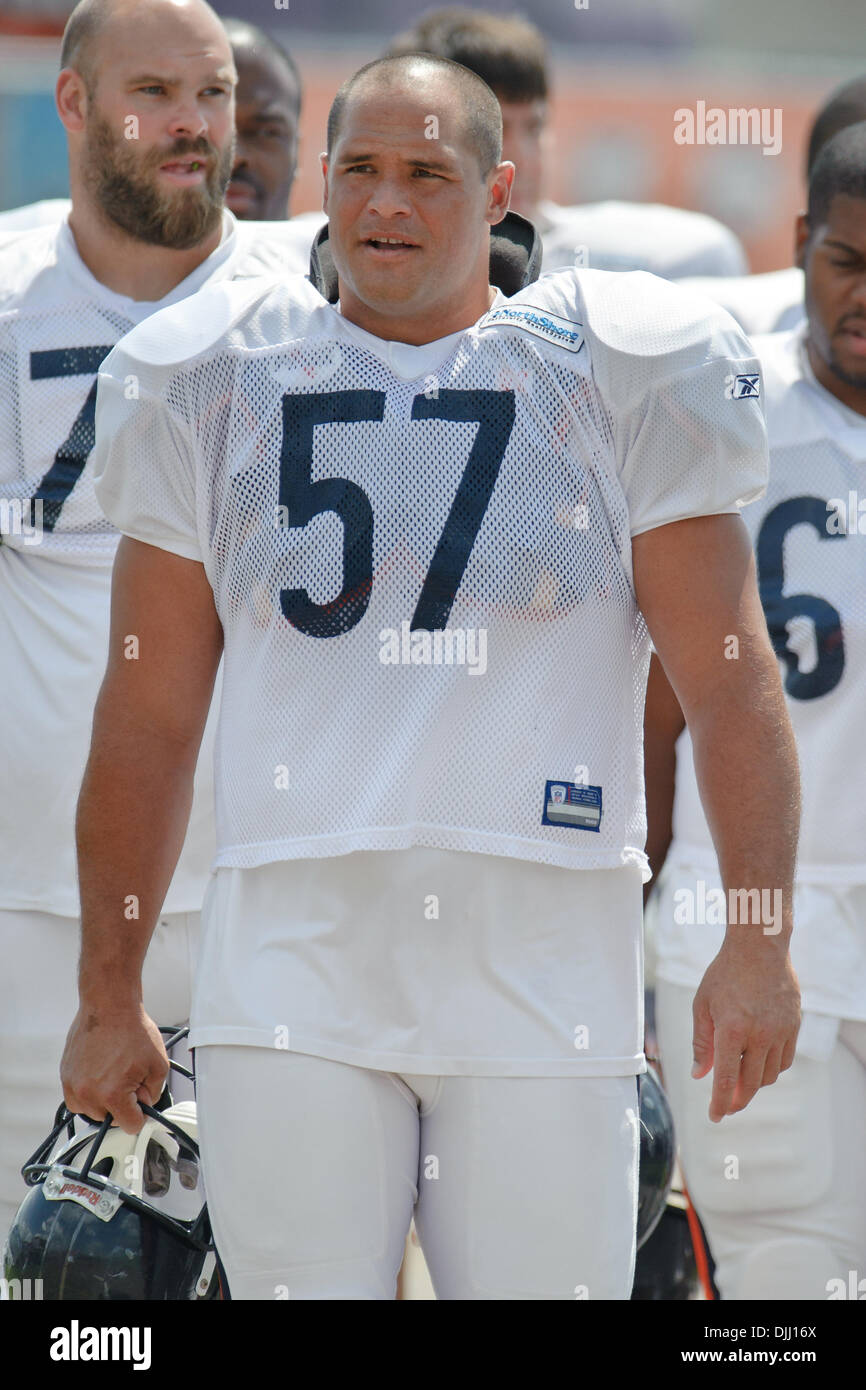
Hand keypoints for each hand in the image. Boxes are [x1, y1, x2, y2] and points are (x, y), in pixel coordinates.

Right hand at [61, 1004, 168, 1134]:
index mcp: (112, 1094)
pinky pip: (79, 1097)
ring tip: (114, 1072)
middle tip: (129, 1078)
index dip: (141, 1114)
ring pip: (92, 1111)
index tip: (141, 1102)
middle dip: (122, 1104)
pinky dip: (90, 1090)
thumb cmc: (133, 1030)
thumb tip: (144, 1106)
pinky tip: (101, 1071)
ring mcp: (73, 1086)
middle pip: (109, 1120)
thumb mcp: (158, 1065)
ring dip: (104, 1100)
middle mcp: (88, 1094)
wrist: (110, 1006)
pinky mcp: (65, 1076)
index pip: (130, 1126)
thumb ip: (154, 1094)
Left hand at [691, 945, 799, 1122]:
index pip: (725, 1079)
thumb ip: (701, 1042)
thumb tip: (699, 1074)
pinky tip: (758, 1063)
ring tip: (740, 1079)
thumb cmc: (725, 973)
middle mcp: (759, 1034)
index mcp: (731, 1029)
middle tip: (726, 1106)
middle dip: (737, 1100)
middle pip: (750, 1083)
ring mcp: (780, 1031)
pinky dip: (771, 1068)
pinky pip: (785, 1060)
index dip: (719, 1103)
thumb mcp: (702, 1005)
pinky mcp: (794, 1026)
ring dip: (755, 1084)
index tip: (715, 1117)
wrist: (759, 948)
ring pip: (770, 1075)